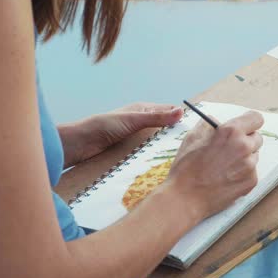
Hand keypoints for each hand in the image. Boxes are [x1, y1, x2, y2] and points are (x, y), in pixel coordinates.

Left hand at [59, 103, 183, 167]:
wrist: (80, 144)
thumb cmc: (103, 126)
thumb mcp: (132, 120)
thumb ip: (156, 117)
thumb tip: (180, 111)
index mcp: (142, 111)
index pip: (168, 112)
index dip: (181, 118)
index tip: (197, 129)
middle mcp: (140, 124)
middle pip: (163, 130)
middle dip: (175, 137)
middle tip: (191, 148)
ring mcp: (135, 139)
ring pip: (155, 144)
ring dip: (164, 150)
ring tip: (179, 160)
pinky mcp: (129, 152)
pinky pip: (145, 155)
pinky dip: (153, 159)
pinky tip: (162, 167)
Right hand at [166, 111, 263, 221]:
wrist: (185, 197)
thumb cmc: (186, 167)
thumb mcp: (193, 137)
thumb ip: (209, 124)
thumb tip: (217, 121)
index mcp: (231, 131)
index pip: (256, 118)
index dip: (250, 122)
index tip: (245, 127)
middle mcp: (244, 146)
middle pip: (257, 137)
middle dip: (246, 141)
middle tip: (231, 149)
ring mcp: (249, 165)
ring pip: (254, 156)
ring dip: (244, 158)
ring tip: (224, 166)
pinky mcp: (251, 182)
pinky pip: (252, 172)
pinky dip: (242, 174)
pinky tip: (226, 178)